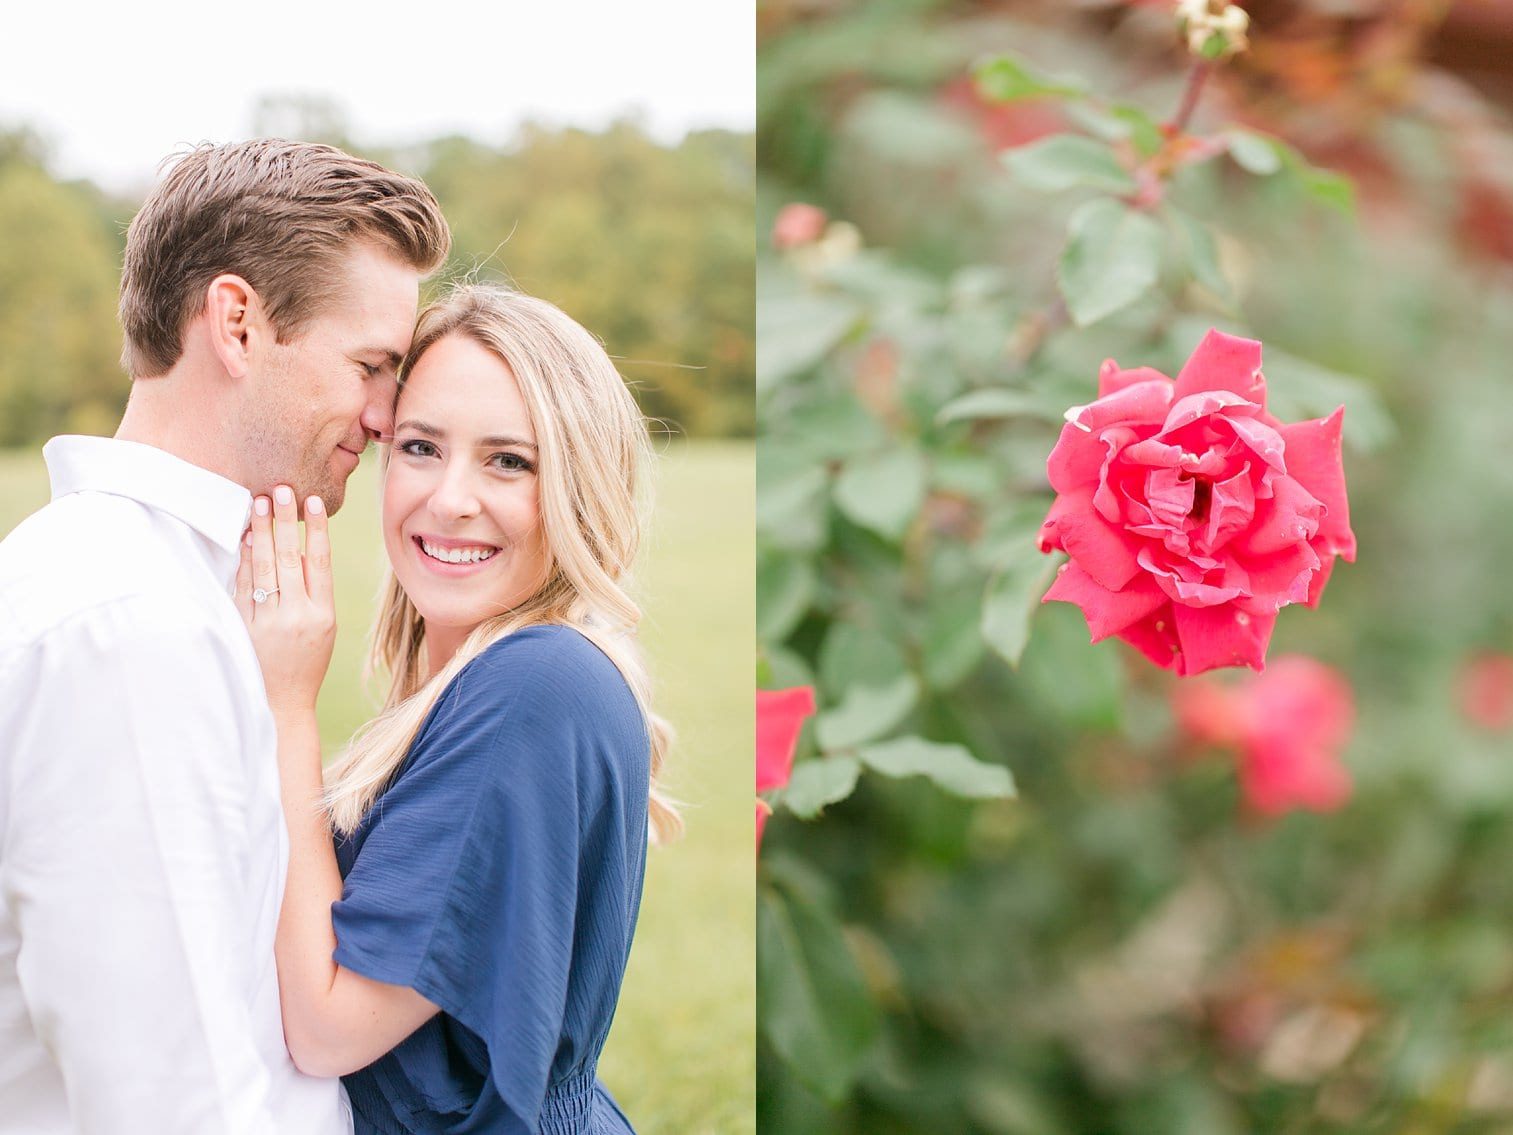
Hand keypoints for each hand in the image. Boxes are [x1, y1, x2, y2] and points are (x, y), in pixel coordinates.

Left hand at [235, 485, 335, 717]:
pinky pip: (244, 587)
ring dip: (262, 532)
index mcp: (323, 615)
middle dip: (285, 521)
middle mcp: (297, 616)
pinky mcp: (244, 629)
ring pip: (265, 568)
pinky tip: (246, 538)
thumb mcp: (323, 629)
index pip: (319, 562)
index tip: (312, 502)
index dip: (316, 530)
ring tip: (259, 502)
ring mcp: (269, 623)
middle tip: (281, 489)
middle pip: (290, 559)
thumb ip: (313, 593)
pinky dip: (245, 560)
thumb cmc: (305, 662)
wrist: (281, 704)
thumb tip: (300, 548)